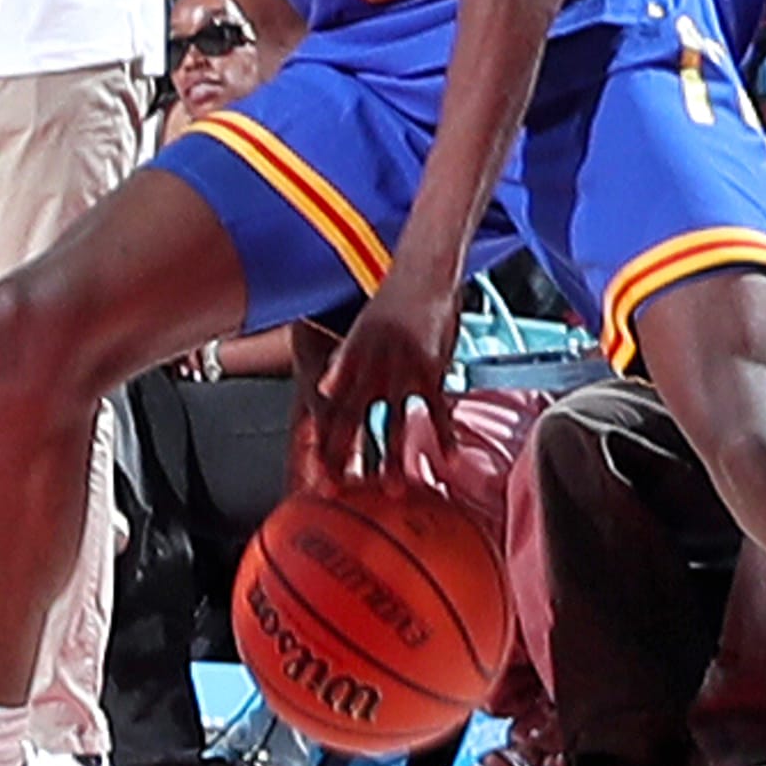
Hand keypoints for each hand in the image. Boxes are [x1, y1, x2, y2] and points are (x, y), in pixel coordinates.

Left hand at [310, 260, 459, 479]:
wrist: (420, 274)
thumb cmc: (391, 304)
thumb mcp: (359, 333)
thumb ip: (344, 365)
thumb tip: (326, 392)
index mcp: (350, 363)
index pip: (330, 411)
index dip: (322, 442)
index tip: (316, 472)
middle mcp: (369, 371)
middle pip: (352, 423)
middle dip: (344, 458)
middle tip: (339, 490)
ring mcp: (399, 373)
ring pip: (392, 424)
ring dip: (392, 458)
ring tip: (391, 489)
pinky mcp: (429, 369)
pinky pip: (437, 409)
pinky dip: (444, 434)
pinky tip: (449, 457)